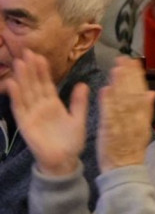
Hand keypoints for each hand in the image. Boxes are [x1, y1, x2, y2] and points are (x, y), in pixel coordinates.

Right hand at [5, 50, 88, 176]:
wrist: (64, 161)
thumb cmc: (71, 142)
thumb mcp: (79, 119)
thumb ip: (79, 102)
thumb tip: (83, 84)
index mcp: (53, 104)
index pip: (47, 84)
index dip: (43, 71)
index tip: (40, 56)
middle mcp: (40, 107)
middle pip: (34, 84)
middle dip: (30, 69)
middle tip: (26, 52)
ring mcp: (32, 114)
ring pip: (26, 92)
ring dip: (22, 78)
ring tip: (19, 63)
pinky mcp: (25, 124)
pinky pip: (19, 108)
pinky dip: (16, 96)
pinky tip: (12, 84)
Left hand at [97, 57, 154, 172]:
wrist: (125, 169)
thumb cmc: (131, 148)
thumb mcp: (143, 128)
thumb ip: (146, 110)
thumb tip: (152, 92)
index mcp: (142, 117)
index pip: (141, 92)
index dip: (137, 76)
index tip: (134, 62)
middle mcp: (134, 118)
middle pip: (132, 93)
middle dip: (128, 75)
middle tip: (123, 59)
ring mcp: (122, 124)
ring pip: (121, 101)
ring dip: (119, 84)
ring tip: (115, 68)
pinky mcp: (109, 132)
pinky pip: (110, 115)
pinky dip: (108, 103)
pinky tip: (105, 90)